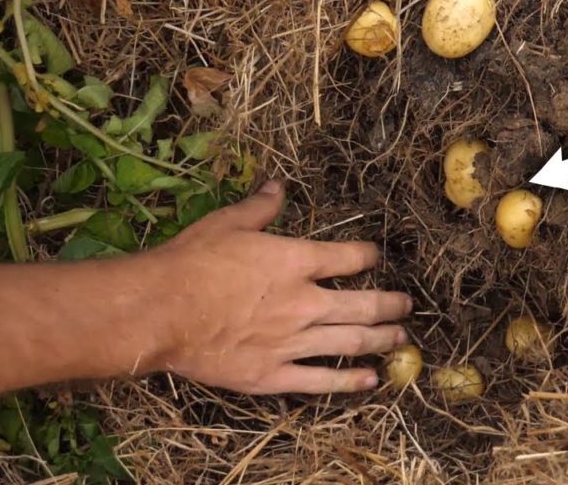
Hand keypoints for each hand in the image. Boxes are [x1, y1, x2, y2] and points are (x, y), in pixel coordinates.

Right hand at [147, 181, 410, 393]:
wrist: (161, 311)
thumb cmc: (191, 263)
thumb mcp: (227, 224)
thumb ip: (260, 207)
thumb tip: (278, 186)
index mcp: (296, 262)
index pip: (348, 258)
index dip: (368, 256)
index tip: (376, 258)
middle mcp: (304, 302)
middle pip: (363, 305)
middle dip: (390, 305)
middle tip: (406, 306)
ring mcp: (292, 342)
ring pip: (351, 342)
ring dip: (381, 340)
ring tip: (400, 340)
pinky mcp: (273, 375)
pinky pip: (321, 381)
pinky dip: (349, 381)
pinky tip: (370, 380)